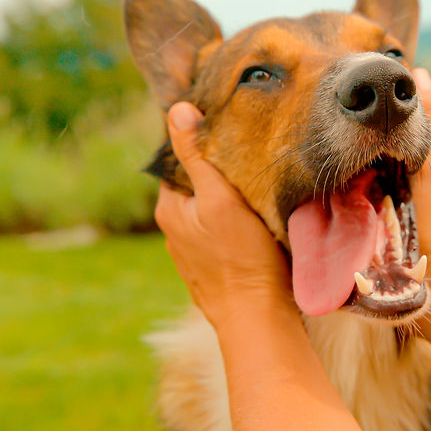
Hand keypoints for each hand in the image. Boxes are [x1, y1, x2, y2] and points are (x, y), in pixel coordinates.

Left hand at [154, 102, 292, 328]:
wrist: (258, 320)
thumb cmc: (243, 258)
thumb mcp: (220, 199)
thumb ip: (197, 156)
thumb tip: (177, 110)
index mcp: (169, 207)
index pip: (179, 158)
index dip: (204, 141)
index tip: (231, 127)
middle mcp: (175, 229)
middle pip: (197, 184)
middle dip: (220, 170)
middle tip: (253, 153)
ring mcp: (194, 251)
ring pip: (211, 209)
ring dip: (229, 197)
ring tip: (260, 184)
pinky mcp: (216, 267)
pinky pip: (223, 232)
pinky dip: (237, 221)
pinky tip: (260, 220)